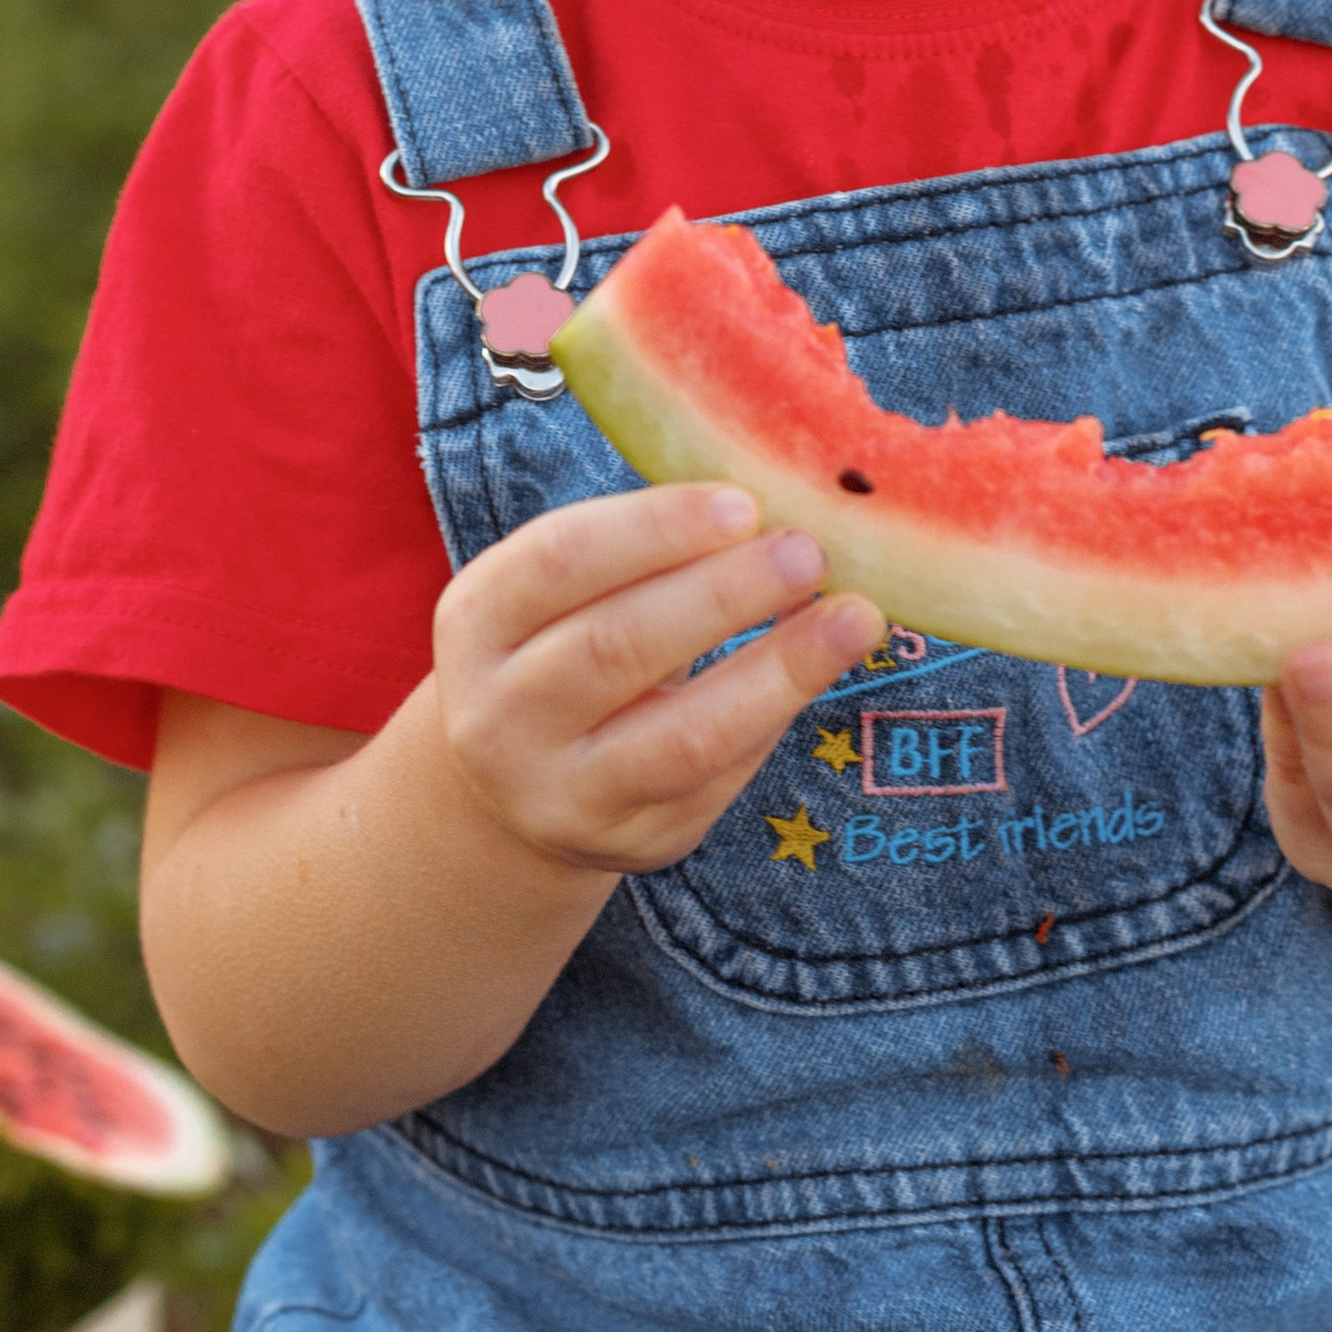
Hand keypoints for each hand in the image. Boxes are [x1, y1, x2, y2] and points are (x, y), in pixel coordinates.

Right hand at [433, 484, 881, 877]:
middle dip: (725, 594)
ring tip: (853, 618)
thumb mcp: (558, 595)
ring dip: (779, 670)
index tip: (743, 502)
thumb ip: (639, 549)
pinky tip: (818, 668)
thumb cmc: (558, 647)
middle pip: (618, 647)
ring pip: (682, 735)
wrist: (510, 793)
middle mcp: (502, 715)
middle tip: (808, 552)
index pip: (560, 561)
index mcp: (478, 622)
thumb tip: (770, 490)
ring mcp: (565, 791)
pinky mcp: (635, 841)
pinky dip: (777, 716)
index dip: (655, 529)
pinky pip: (720, 778)